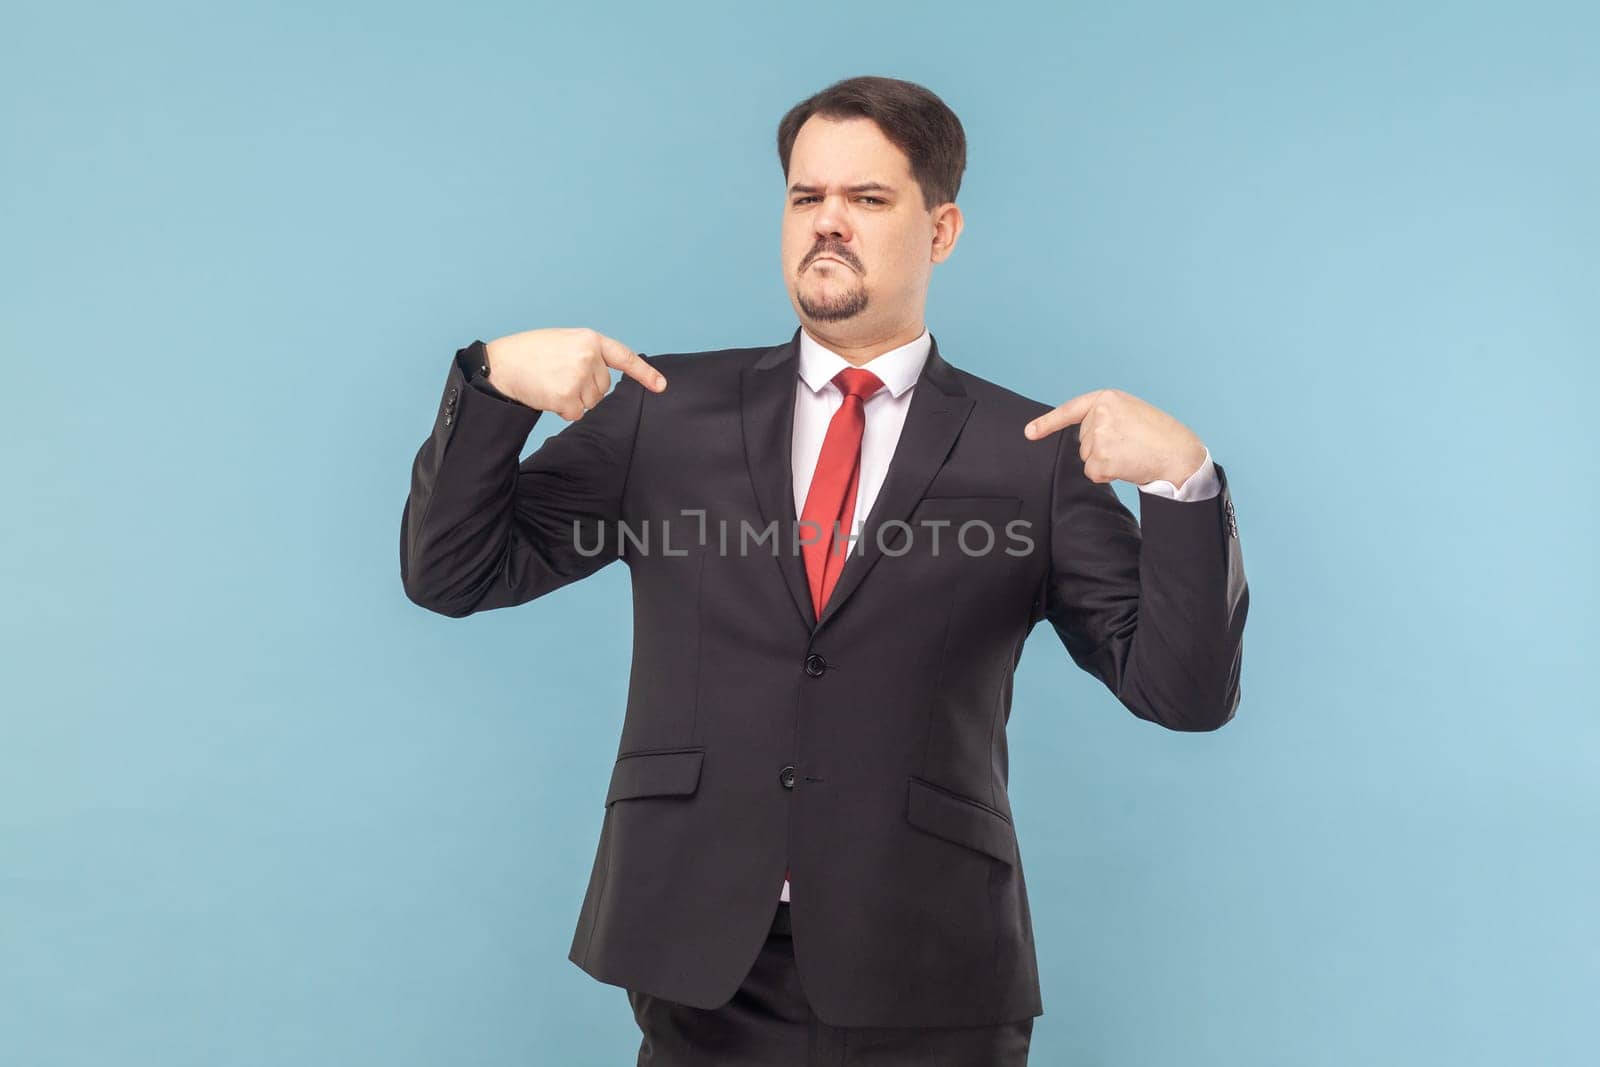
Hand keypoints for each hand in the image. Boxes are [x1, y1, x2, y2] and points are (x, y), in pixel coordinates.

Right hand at [483, 326, 665, 420]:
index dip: (644, 373)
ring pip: (591, 403)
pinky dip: (563, 411)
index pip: (624, 357)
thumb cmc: (530, 353)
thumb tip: (604, 383)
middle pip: (604, 388)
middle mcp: (588, 356)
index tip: (661, 386)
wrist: (501, 364)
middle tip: (559, 377)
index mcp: (589, 339)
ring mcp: (579, 376)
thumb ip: (587, 355)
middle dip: (585, 389)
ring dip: (573, 400)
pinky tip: (547, 395)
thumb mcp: (564, 342)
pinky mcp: (567, 396)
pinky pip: (576, 414)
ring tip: (551, 383)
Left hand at [1023, 388, 1206, 485]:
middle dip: (1101, 448)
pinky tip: (1128, 466)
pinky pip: (1093, 473)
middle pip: (1082, 441)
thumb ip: (1106, 417)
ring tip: (1132, 454)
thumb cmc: (1160, 436)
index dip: (1047, 423)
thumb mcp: (1131, 413)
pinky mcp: (1100, 458)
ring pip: (1087, 458)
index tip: (1029, 433)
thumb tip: (1083, 438)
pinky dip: (1107, 475)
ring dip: (1106, 462)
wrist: (1180, 455)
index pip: (1071, 410)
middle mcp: (1099, 414)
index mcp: (1107, 398)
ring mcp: (1099, 435)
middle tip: (1130, 446)